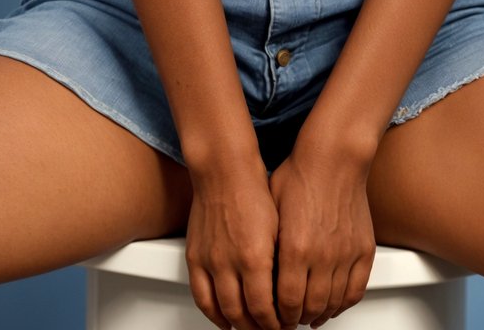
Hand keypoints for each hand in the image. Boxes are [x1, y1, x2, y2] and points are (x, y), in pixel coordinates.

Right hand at [185, 153, 284, 329]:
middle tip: (270, 328)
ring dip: (238, 324)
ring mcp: (209, 261)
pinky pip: (201, 297)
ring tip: (250, 326)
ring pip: (222, 311)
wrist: (224, 170)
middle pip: (243, 315)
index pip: (264, 309)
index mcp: (254, 257)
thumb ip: (280, 263)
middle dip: (259, 327)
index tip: (284, 324)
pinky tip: (223, 319)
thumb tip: (288, 289)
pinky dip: (213, 314)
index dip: (276, 323)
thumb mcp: (279, 228)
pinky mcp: (195, 257)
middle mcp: (229, 263)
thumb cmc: (255, 191)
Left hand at [267, 141, 375, 326]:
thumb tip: (256, 272)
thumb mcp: (270, 209)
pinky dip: (343, 304)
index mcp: (294, 247)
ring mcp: (345, 254)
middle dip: (295, 318)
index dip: (277, 315)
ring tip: (308, 314)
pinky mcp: (363, 249)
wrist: (334, 156)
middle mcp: (322, 255)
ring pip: (332, 303)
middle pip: (309, 307)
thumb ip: (266, 245)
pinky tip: (333, 305)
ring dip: (318, 314)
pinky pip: (355, 290)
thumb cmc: (299, 175)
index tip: (273, 317)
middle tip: (288, 319)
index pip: (285, 301)